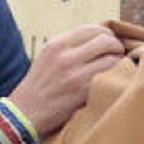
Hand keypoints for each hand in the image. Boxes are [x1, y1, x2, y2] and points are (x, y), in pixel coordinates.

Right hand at [8, 24, 125, 136]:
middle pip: (106, 39)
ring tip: (116, 69)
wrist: (24, 114)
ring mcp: (75, 74)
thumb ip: (69, 47)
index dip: (106, 34)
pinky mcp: (82, 91)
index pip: (92, 28)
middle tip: (118, 56)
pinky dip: (115, 77)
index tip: (109, 43)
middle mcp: (65, 56)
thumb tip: (99, 38)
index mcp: (56, 44)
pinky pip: (109, 77)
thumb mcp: (48, 58)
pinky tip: (111, 81)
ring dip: (119, 63)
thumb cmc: (39, 87)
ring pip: (112, 58)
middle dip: (116, 46)